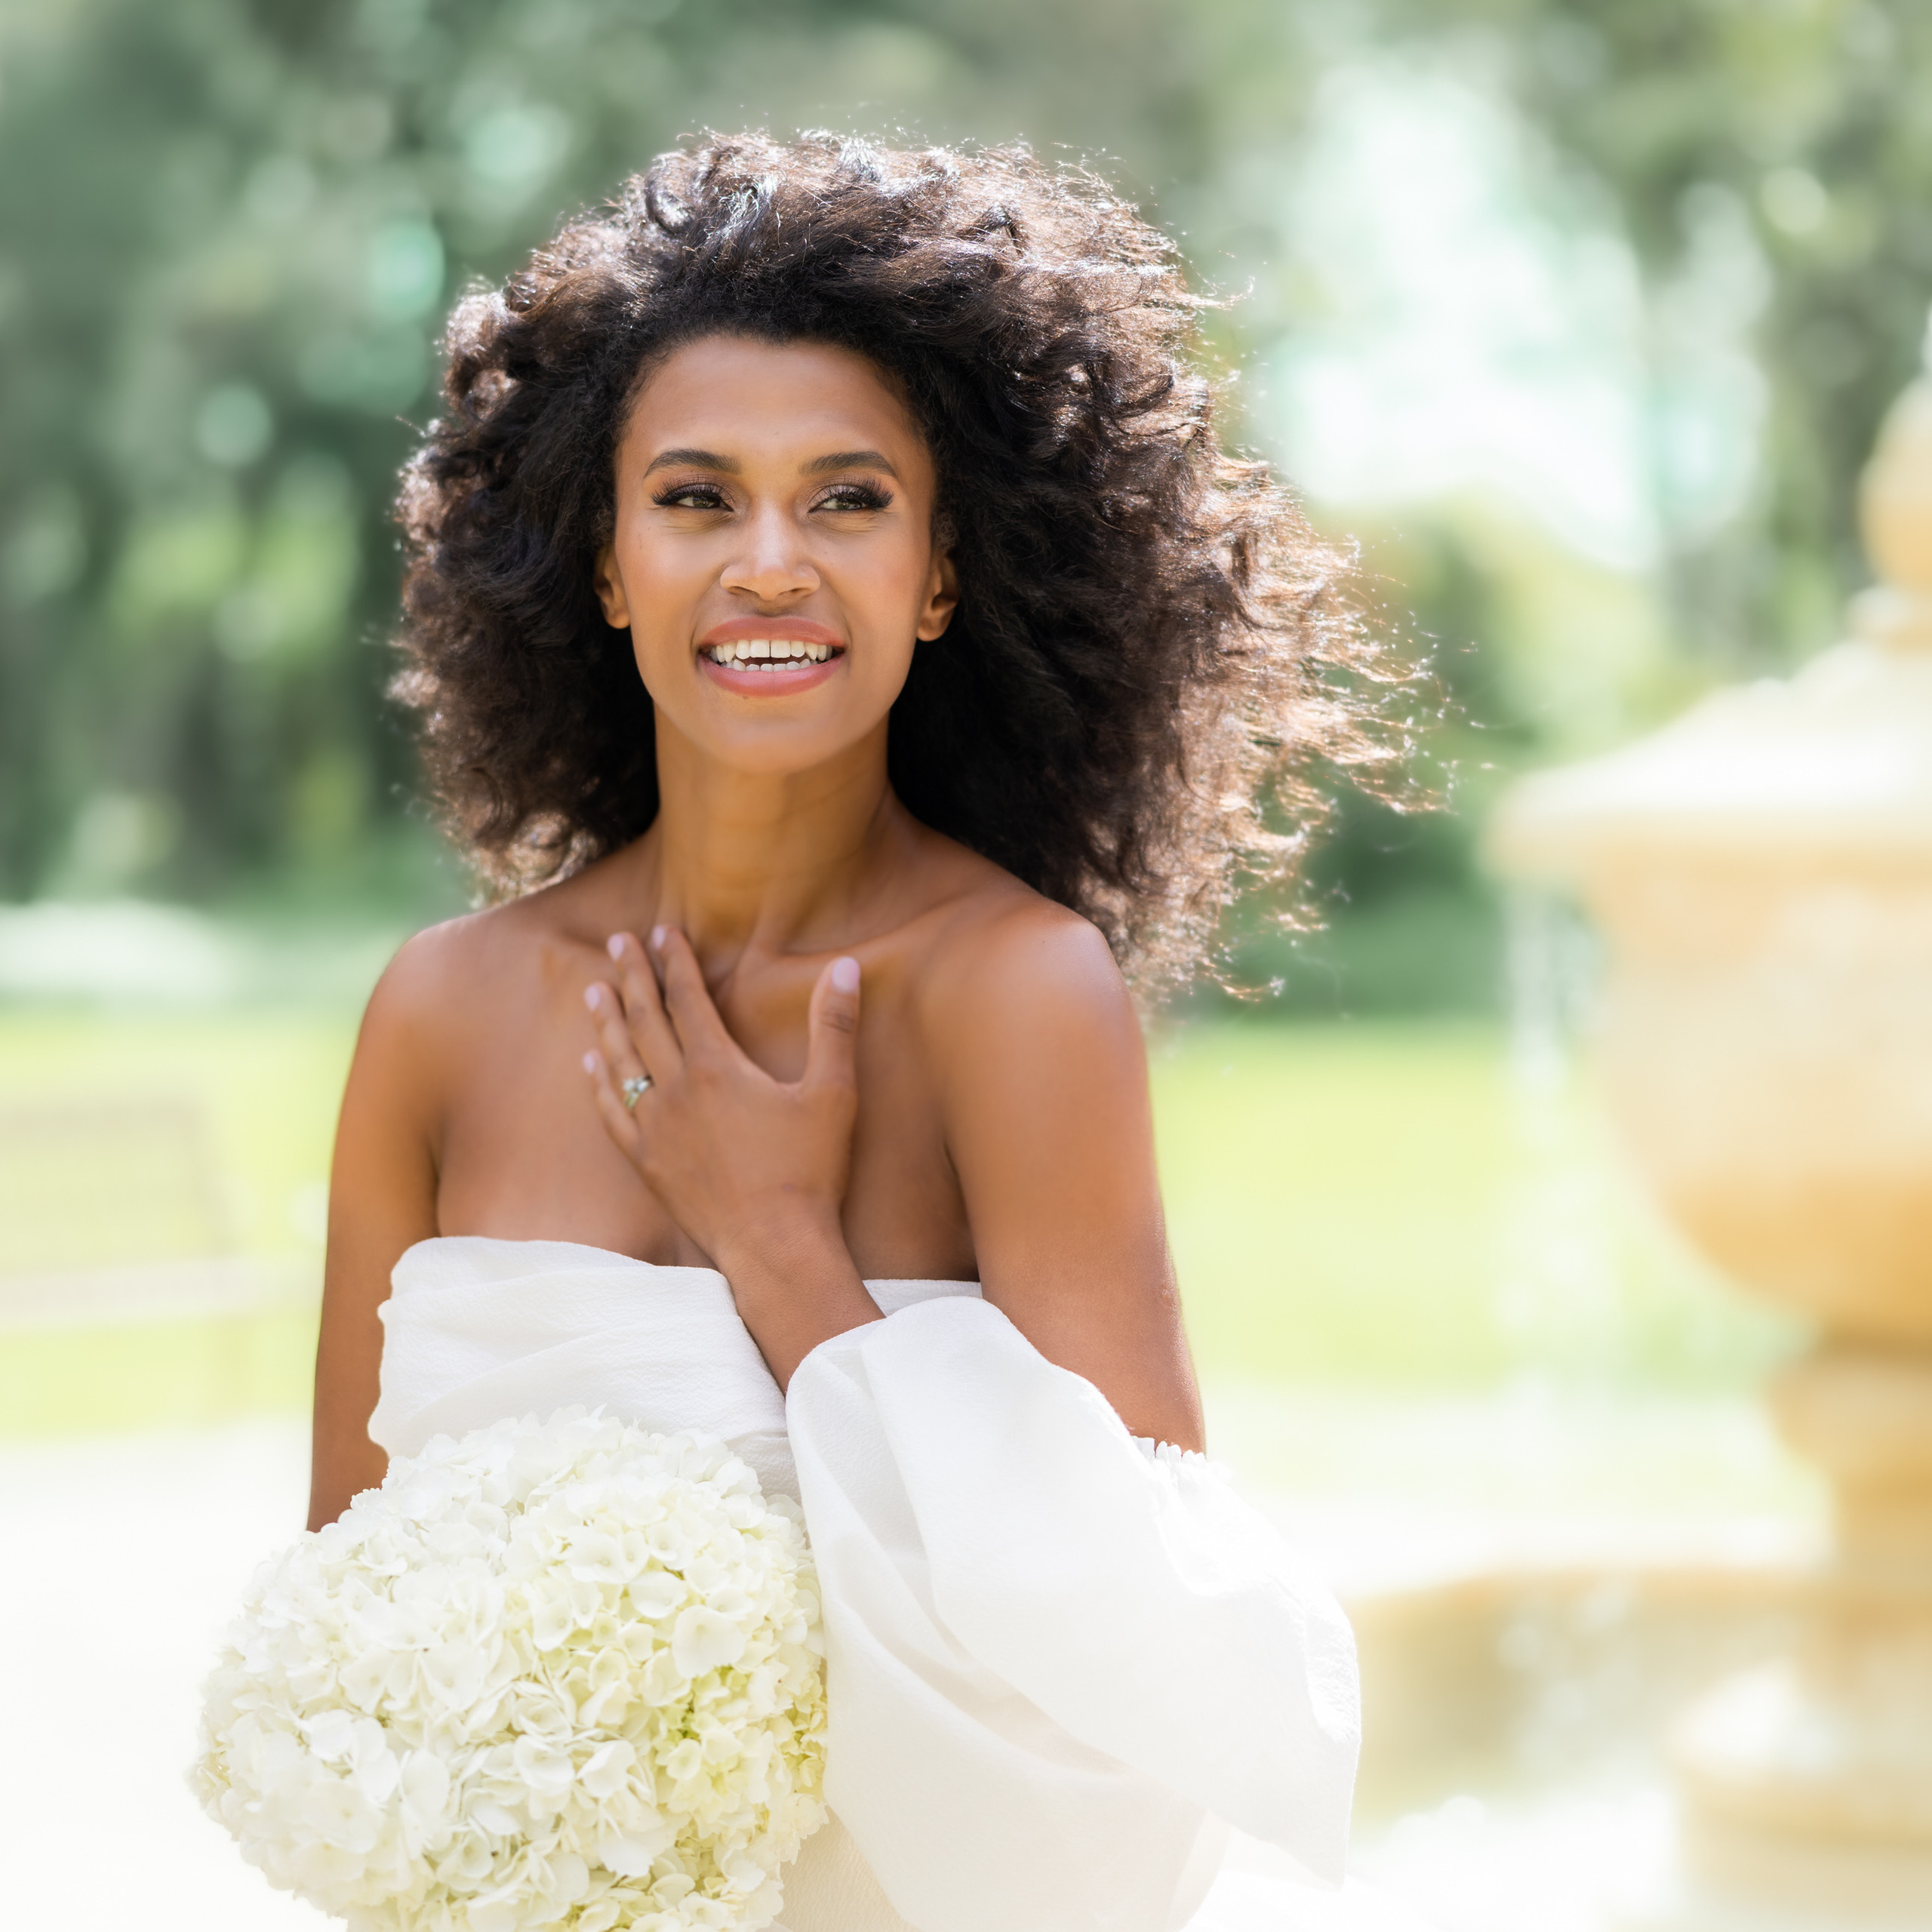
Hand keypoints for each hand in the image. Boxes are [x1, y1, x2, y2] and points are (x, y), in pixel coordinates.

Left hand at [582, 928, 861, 1273]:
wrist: (773, 1246)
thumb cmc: (809, 1172)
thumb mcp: (833, 1093)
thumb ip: (834, 1025)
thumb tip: (847, 967)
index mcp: (717, 1067)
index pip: (688, 998)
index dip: (675, 961)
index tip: (661, 930)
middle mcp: (676, 1091)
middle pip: (646, 1020)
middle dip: (632, 976)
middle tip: (617, 942)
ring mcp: (655, 1129)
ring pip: (621, 1061)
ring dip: (607, 1021)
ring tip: (594, 991)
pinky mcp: (647, 1164)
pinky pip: (611, 1113)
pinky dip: (599, 1083)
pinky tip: (591, 1065)